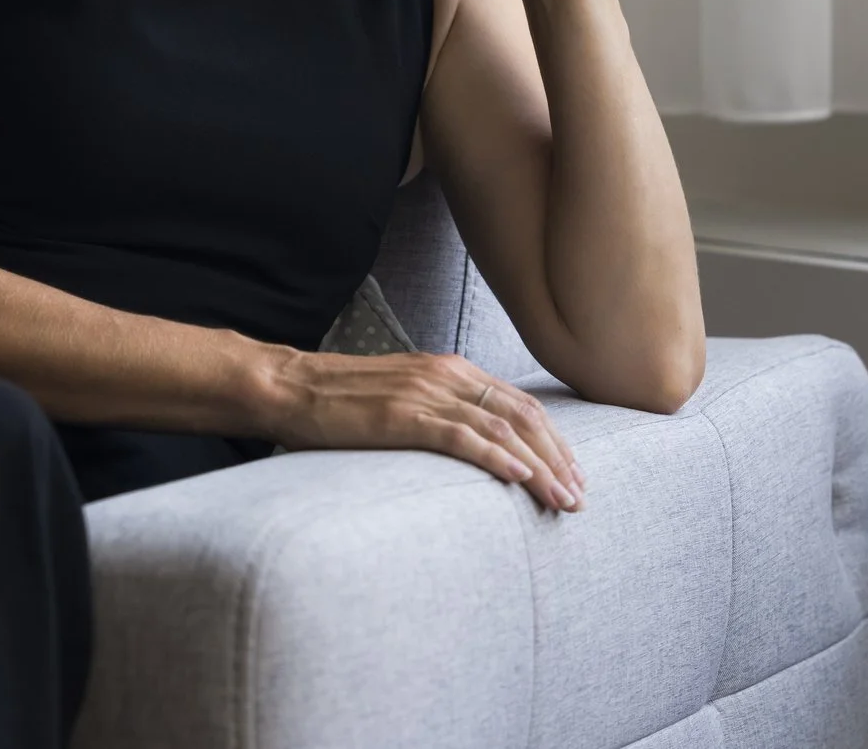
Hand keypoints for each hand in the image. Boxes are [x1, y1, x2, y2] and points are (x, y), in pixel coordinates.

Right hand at [259, 347, 586, 511]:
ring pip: (501, 427)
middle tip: (579, 496)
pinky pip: (462, 436)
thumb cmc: (338, 403)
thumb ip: (437, 413)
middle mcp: (445, 374)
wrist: (287, 388)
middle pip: (522, 414)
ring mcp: (425, 393)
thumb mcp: (401, 400)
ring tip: (562, 499)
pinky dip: (498, 457)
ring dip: (539, 467)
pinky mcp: (403, 416)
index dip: (552, 440)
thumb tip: (470, 446)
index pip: (518, 403)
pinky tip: (520, 479)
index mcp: (448, 369)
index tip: (572, 474)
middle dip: (558, 458)